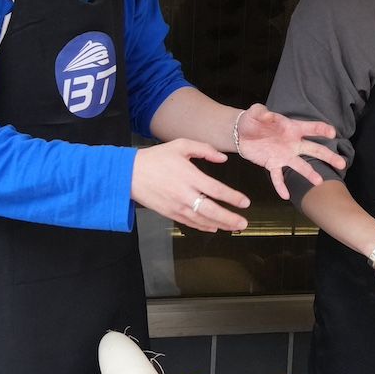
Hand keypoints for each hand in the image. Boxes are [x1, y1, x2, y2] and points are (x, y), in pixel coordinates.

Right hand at [131, 139, 250, 232]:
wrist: (129, 173)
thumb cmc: (156, 158)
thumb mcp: (181, 145)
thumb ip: (204, 149)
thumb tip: (223, 159)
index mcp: (189, 176)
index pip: (216, 189)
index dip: (232, 197)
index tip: (245, 202)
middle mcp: (184, 194)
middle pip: (211, 210)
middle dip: (229, 218)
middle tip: (243, 224)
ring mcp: (176, 206)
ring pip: (202, 219)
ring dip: (219, 225)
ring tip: (233, 228)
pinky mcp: (169, 213)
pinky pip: (189, 222)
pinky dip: (203, 226)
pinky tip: (213, 228)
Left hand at [235, 104, 346, 198]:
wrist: (240, 134)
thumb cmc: (252, 120)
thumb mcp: (255, 112)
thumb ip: (261, 112)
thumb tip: (269, 116)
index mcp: (292, 128)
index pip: (311, 128)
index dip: (322, 129)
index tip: (332, 133)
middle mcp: (292, 143)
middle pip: (314, 149)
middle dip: (328, 156)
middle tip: (341, 164)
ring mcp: (284, 155)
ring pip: (301, 165)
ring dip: (310, 173)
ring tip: (319, 182)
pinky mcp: (272, 164)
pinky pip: (278, 177)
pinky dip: (281, 186)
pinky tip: (285, 195)